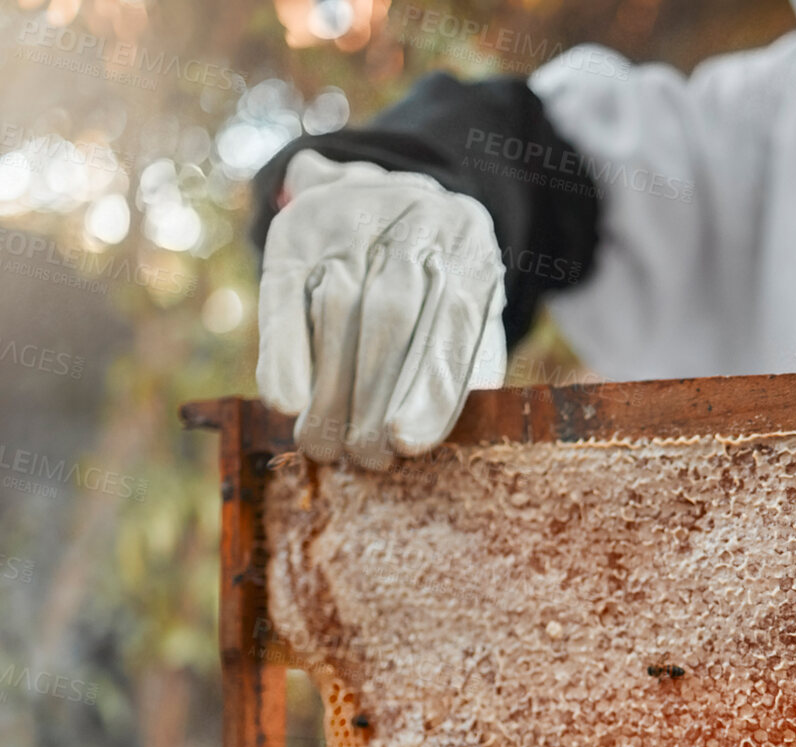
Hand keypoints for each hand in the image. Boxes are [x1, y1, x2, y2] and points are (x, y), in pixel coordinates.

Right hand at [256, 150, 506, 468]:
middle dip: (374, 398)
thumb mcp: (472, 310)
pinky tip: (284, 401)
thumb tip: (436, 434)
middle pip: (391, 317)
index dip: (429, 389)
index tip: (407, 444)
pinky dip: (283, 352)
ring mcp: (352, 218)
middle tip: (366, 459)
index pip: (453, 324)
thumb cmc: (439, 285)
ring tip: (327, 447)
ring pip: (338, 309)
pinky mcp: (297, 232)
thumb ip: (468, 362)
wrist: (386, 196)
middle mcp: (415, 222)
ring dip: (330, 388)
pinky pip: (284, 296)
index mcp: (470, 248)